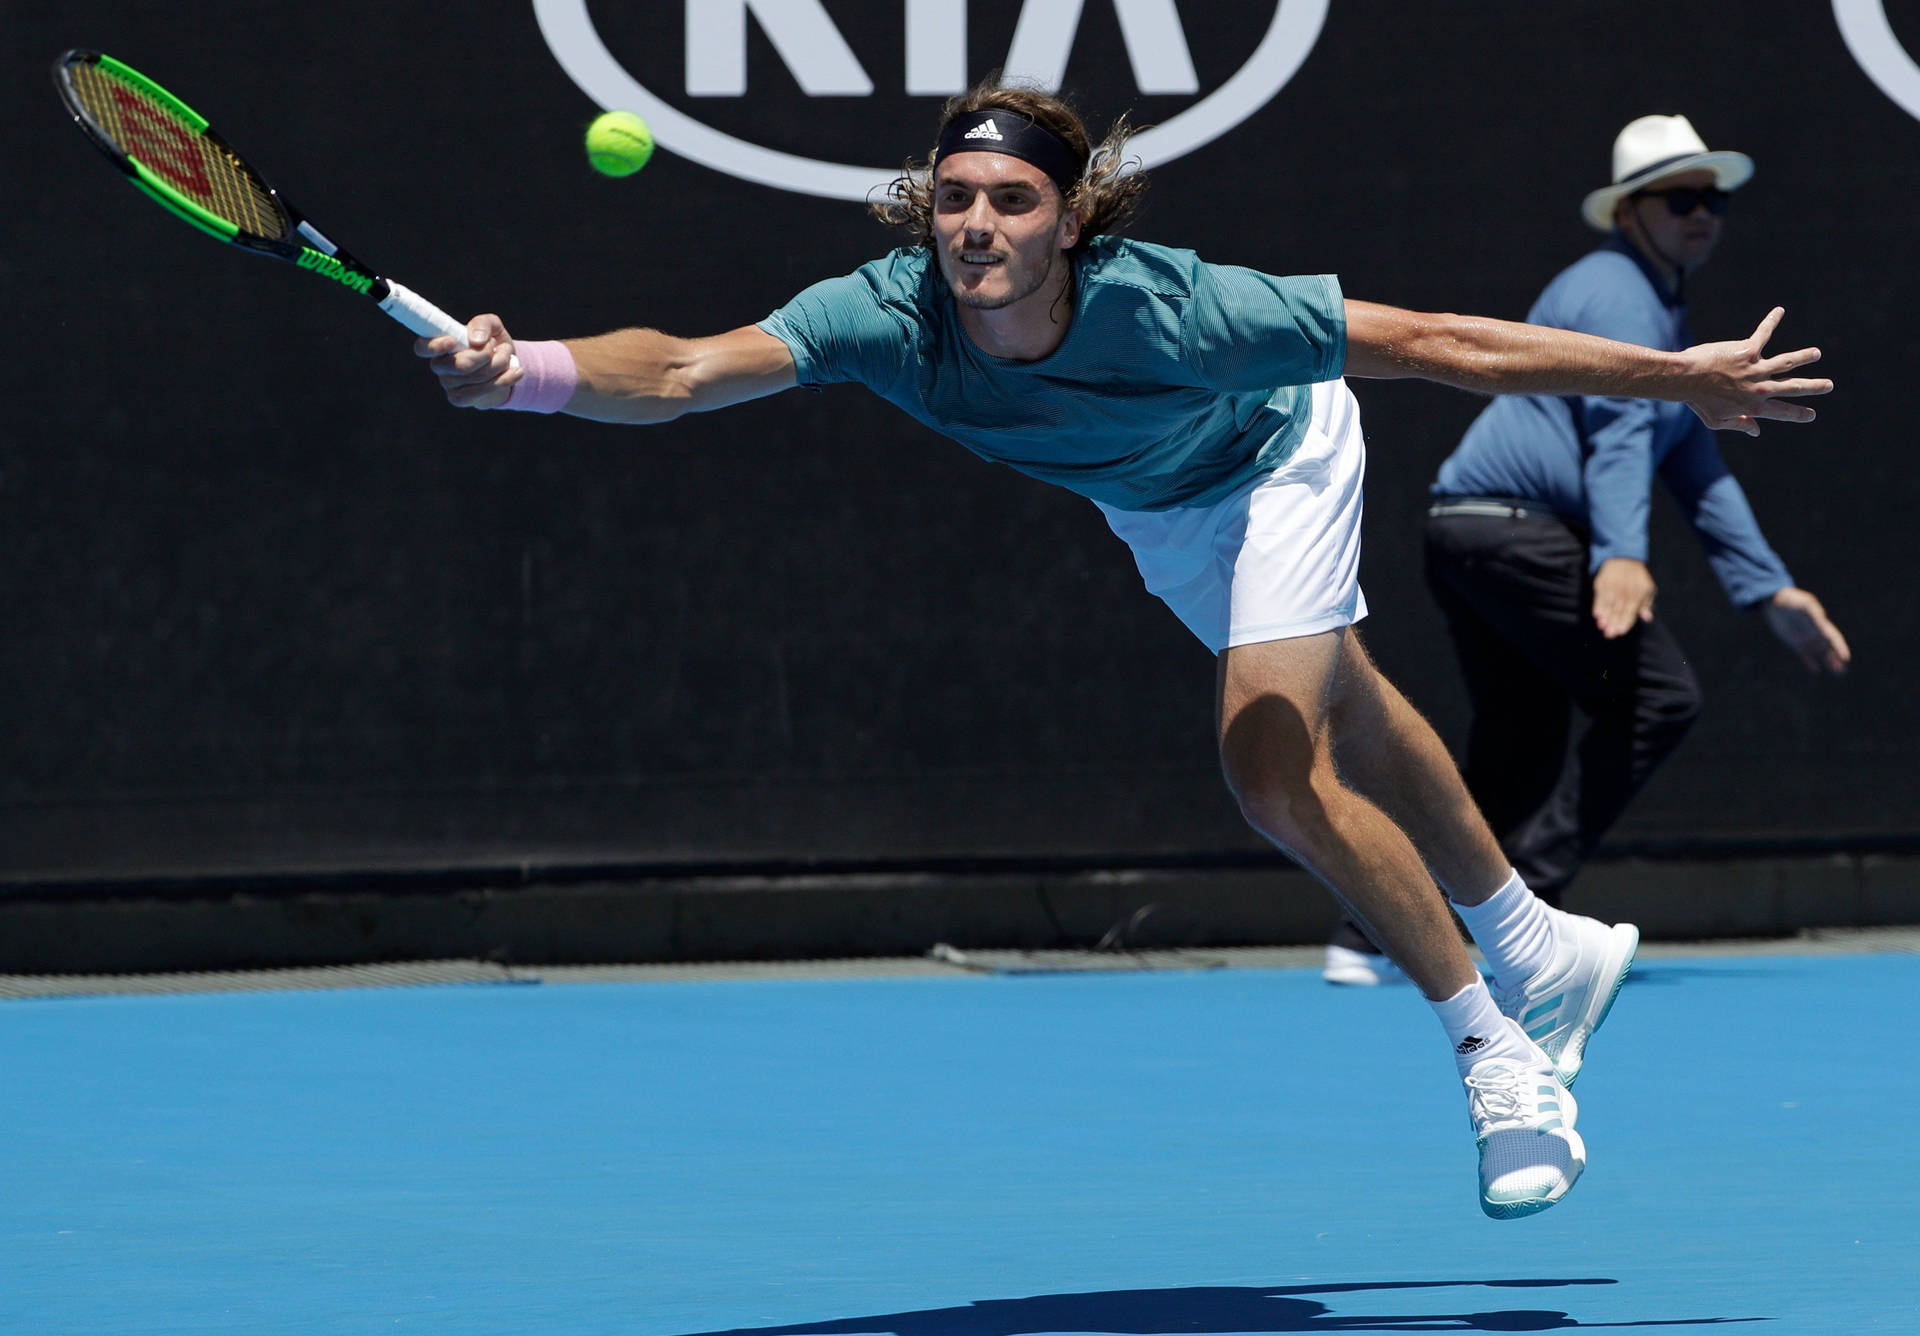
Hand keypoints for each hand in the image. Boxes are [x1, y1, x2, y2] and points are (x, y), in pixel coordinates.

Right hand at [415, 313, 522, 408]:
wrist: (505, 366)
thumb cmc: (491, 342)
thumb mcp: (491, 327)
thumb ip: (483, 324)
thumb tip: (476, 340)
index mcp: (438, 345)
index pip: (423, 347)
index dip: (435, 346)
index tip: (453, 340)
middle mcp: (439, 366)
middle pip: (460, 365)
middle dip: (486, 355)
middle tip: (496, 346)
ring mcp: (448, 384)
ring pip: (477, 377)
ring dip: (500, 364)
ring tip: (507, 356)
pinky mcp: (459, 399)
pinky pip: (482, 392)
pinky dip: (505, 380)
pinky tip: (517, 372)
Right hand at [1592, 558, 1655, 638]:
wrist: (1624, 558)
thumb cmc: (1637, 578)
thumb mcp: (1647, 589)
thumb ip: (1647, 604)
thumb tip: (1647, 617)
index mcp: (1638, 593)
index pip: (1631, 611)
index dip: (1625, 622)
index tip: (1620, 632)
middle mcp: (1625, 591)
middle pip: (1619, 610)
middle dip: (1613, 623)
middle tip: (1609, 634)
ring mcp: (1613, 587)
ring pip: (1609, 605)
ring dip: (1605, 617)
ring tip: (1602, 627)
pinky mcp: (1602, 583)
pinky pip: (1600, 596)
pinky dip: (1598, 605)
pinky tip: (1597, 615)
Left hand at [1678, 308, 1831, 436]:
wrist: (1684, 379)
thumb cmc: (1697, 401)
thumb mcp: (1716, 421)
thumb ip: (1739, 425)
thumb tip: (1756, 431)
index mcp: (1754, 406)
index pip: (1783, 412)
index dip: (1798, 414)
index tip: (1811, 415)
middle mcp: (1759, 389)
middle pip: (1793, 387)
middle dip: (1813, 387)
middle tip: (1828, 385)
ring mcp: (1756, 369)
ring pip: (1788, 362)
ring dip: (1804, 357)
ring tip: (1816, 353)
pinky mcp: (1747, 351)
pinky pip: (1764, 333)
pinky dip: (1772, 320)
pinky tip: (1779, 310)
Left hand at [1762, 586, 1850, 673]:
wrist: (1776, 601)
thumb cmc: (1792, 600)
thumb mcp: (1805, 605)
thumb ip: (1814, 615)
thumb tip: (1824, 622)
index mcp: (1820, 624)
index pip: (1834, 638)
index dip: (1840, 648)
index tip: (1846, 658)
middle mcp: (1815, 632)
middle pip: (1830, 648)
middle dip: (1837, 659)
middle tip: (1844, 671)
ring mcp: (1805, 637)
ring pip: (1820, 653)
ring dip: (1829, 662)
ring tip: (1838, 672)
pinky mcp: (1794, 641)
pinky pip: (1804, 654)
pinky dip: (1810, 662)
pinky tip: (1816, 671)